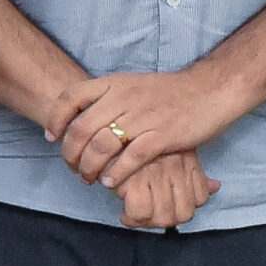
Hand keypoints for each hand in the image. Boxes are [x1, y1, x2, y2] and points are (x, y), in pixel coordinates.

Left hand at [47, 66, 251, 187]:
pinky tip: (112, 182)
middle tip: (74, 168)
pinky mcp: (163, 136)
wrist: (212, 90)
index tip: (53, 137)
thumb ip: (109, 99)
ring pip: (101, 146)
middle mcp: (125, 98)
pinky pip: (130, 159)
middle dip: (71, 154)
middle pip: (81, 129)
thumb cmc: (172, 93)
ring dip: (89, 168)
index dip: (55, 120)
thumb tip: (80, 118)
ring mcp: (144, 117)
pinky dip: (116, 174)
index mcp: (116, 84)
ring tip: (90, 178)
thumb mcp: (135, 85)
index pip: (71, 97)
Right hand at [109, 148, 220, 229]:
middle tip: (149, 217)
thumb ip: (196, 174)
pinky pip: (140, 213)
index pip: (201, 198)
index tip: (167, 208)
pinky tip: (125, 212)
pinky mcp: (133, 180)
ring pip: (164, 217)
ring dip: (149, 223)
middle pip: (184, 214)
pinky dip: (132, 218)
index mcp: (188, 162)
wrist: (112, 131)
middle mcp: (176, 169)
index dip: (184, 209)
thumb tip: (215, 186)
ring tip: (136, 215)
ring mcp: (157, 175)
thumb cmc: (143, 144)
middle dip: (166, 221)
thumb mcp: (175, 151)